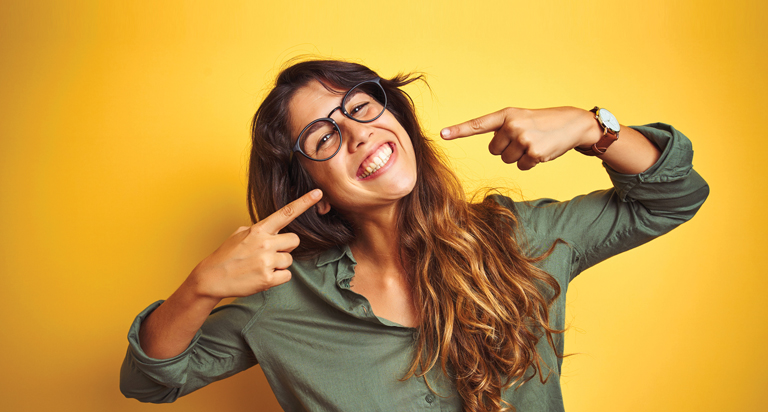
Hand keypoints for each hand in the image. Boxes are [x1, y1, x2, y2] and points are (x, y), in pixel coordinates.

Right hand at [188, 189, 322, 298]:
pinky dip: (277, 278)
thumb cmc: (226, 256)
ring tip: (260, 266)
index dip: (304, 203)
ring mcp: (267, 262)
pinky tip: (261, 276)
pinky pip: (286, 276)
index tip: (318, 193)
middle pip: (295, 241)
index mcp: (258, 230)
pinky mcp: (268, 279)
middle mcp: (265, 243)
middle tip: (269, 253)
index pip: (286, 213)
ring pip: (289, 260)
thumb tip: (272, 230)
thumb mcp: (239, 234)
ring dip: (279, 265)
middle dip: (286, 247)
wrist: (211, 278)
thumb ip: (258, 230)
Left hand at [440, 106, 598, 169]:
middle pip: (494, 151)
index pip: (478, 124)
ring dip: (519, 156)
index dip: (459, 130)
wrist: (572, 123)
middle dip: (507, 149)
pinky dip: (530, 163)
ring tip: (534, 143)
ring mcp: (523, 138)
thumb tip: (494, 147)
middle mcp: (512, 125)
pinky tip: (541, 151)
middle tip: (524, 138)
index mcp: (506, 115)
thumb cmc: (542, 123)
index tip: (442, 134)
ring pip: (506, 160)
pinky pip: (521, 166)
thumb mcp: (521, 118)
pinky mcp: (533, 152)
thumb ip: (503, 129)